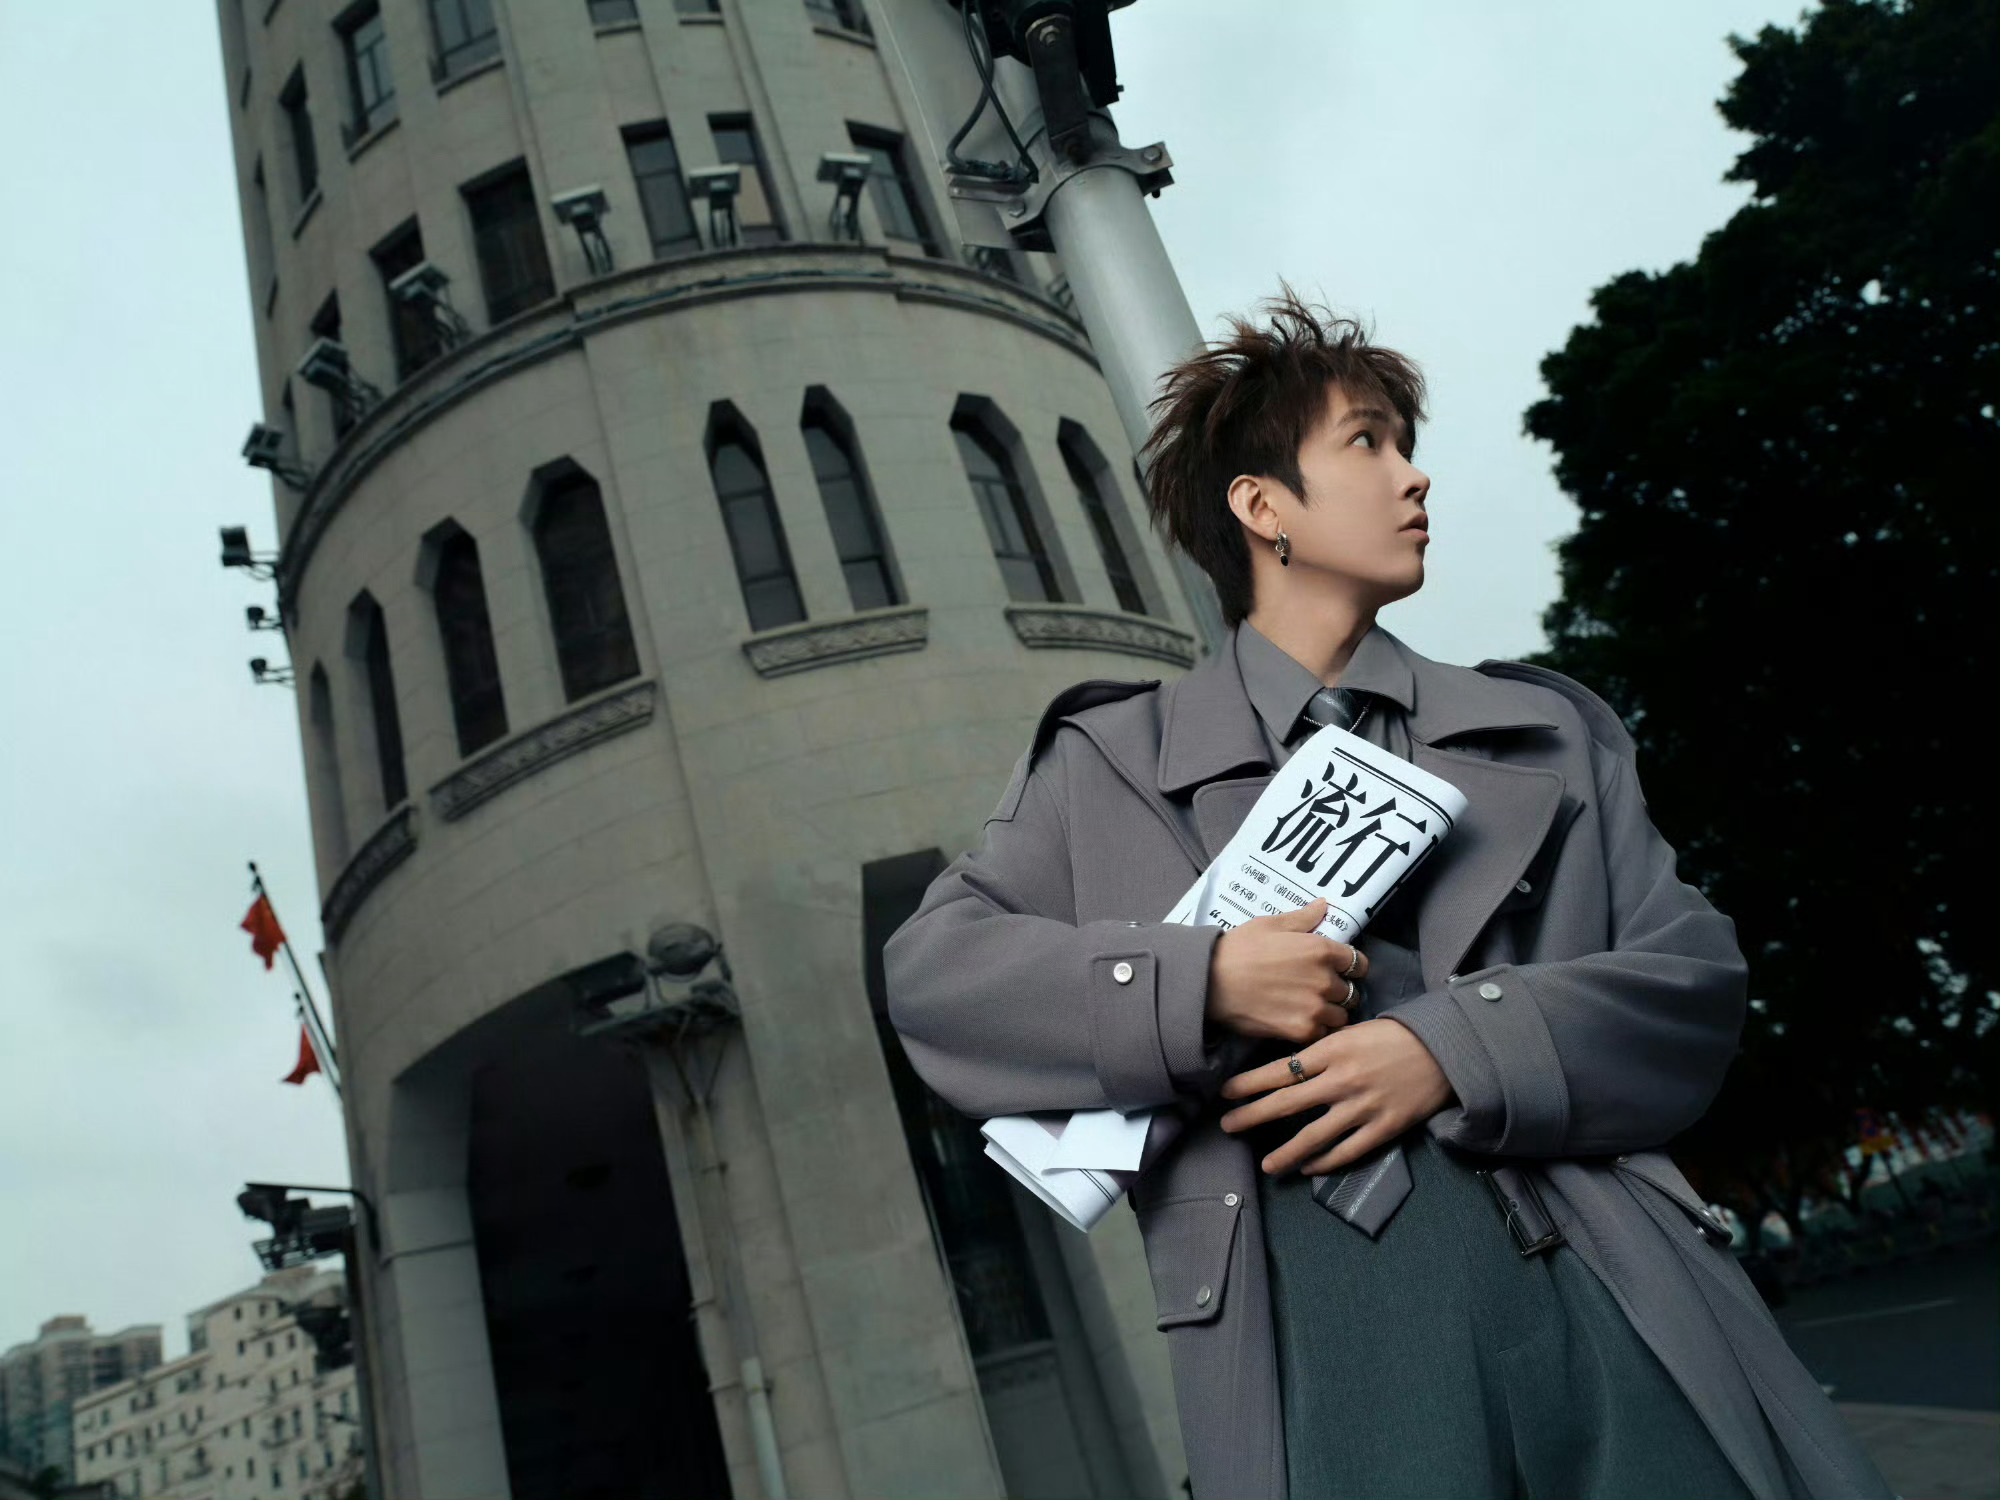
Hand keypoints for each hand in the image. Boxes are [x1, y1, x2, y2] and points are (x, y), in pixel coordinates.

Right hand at [1205, 898, 1366, 1045]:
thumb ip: (1303, 918)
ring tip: (1310, 1008)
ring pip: (1341, 1016)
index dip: (1350, 967)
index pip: (1359, 964)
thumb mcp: (1270, 925)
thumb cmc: (1238, 949)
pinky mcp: (1301, 1030)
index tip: (1339, 970)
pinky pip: (1323, 1033)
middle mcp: (1324, 979)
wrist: (1211, 982)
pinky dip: (1315, 1029)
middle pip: (1351, 992)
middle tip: (1319, 990)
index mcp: (1321, 950)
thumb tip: (1324, 905)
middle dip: (1339, 991)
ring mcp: (1315, 1008)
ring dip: (1330, 1013)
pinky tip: (1299, 1020)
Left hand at [1217, 1018, 1454, 1176]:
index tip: (1225, 1093)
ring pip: (1313, 1137)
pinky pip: (1347, 1151)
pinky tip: (1309, 1167)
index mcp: (1331, 1051)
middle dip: (1252, 1116)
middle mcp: (1341, 1080)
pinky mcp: (1383, 1128)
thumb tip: (1289, 1068)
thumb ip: (1322, 1051)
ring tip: (1266, 1165)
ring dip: (1285, 1153)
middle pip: (1286, 1103)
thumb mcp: (1352, 1031)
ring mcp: (1362, 1107)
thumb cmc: (1395, 1035)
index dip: (1249, 1084)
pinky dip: (1325, 1162)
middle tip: (1227, 1126)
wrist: (1445, 1049)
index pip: (1278, 1070)